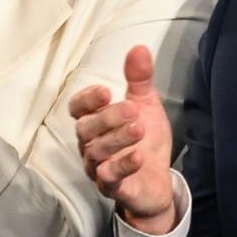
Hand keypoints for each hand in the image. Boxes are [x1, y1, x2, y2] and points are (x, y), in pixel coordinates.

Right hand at [70, 41, 179, 233]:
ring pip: (95, 152)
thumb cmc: (145, 141)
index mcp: (94, 122)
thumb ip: (139, 79)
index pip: (77, 108)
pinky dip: (121, 167)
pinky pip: (108, 179)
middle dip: (107, 118)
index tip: (106, 91)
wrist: (158, 181)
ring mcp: (98, 167)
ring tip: (140, 128)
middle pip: (85, 129)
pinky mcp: (113, 188)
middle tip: (132, 110)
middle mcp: (90, 144)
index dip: (87, 99)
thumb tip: (139, 48)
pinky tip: (138, 157)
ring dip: (117, 139)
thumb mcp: (146, 106)